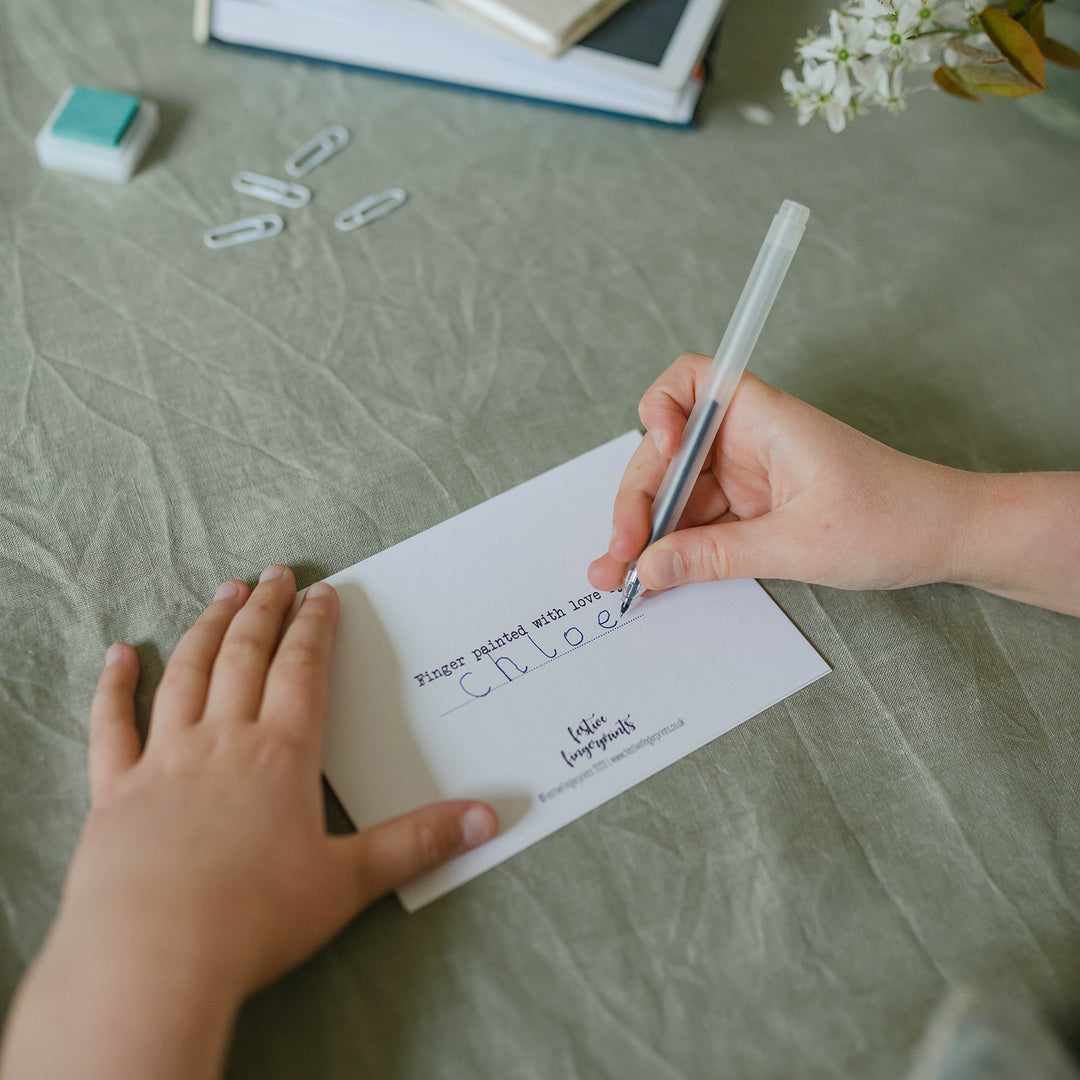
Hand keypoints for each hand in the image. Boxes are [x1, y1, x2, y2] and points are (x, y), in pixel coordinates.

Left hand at [1, 566, 497, 1079]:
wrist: (151, 960)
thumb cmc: (256, 920)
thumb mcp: (349, 881)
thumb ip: (418, 843)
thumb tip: (491, 818)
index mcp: (282, 754)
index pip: (302, 670)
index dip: (314, 627)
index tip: (322, 592)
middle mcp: (222, 740)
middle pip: (245, 656)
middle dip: (263, 610)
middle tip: (273, 574)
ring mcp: (163, 760)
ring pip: (186, 675)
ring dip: (206, 629)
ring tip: (222, 593)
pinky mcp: (113, 790)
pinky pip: (111, 725)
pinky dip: (113, 686)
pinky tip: (118, 654)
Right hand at [588, 355, 968, 595]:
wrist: (947, 538)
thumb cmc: (893, 519)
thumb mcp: (799, 545)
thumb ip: (717, 556)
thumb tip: (650, 568)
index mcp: (764, 420)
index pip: (692, 380)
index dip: (661, 406)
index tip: (659, 449)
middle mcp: (747, 440)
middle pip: (666, 455)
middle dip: (637, 504)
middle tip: (618, 561)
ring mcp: (747, 475)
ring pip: (677, 496)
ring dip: (647, 536)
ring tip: (621, 581)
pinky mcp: (752, 508)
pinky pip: (700, 523)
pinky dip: (676, 550)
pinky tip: (655, 579)